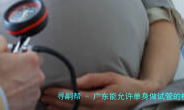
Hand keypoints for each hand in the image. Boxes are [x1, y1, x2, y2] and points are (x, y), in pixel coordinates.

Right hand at [0, 35, 44, 109]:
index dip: (21, 54)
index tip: (13, 57)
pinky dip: (18, 95)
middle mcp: (36, 77)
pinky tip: (7, 92)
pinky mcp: (29, 106)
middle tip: (6, 70)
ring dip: (20, 82)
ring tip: (4, 83)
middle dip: (21, 68)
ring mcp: (33, 93)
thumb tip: (4, 43)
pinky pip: (26, 96)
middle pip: (32, 69)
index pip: (33, 52)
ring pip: (29, 83)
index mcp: (31, 61)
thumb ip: (2, 40)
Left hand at [41, 72, 157, 109]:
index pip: (74, 97)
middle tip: (42, 94)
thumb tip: (76, 80)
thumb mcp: (111, 77)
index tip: (48, 89)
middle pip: (71, 107)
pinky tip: (57, 109)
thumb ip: (93, 79)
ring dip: (58, 108)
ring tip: (46, 102)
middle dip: (55, 101)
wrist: (141, 98)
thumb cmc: (126, 86)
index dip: (59, 94)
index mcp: (99, 100)